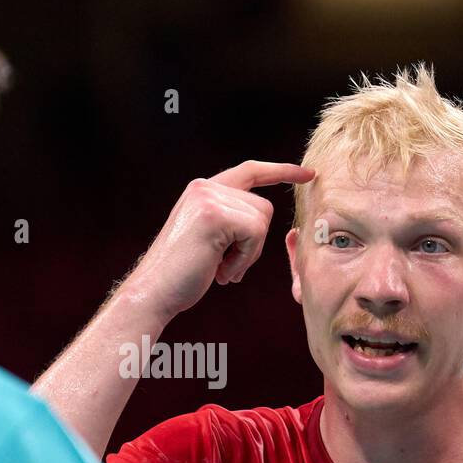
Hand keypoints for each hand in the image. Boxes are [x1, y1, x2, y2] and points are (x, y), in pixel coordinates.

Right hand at [126, 160, 313, 320]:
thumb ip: (230, 220)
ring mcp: (209, 198)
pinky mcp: (215, 215)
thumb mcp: (208, 238)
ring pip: (261, 221)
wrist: (154, 291)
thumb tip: (260, 219)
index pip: (250, 171)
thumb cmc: (182, 274)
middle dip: (254, 243)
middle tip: (226, 266)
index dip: (280, 171)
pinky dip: (244, 259)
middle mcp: (204, 187)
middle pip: (263, 207)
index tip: (307, 173)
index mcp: (203, 190)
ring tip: (220, 269)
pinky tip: (221, 272)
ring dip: (248, 254)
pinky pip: (255, 234)